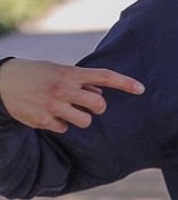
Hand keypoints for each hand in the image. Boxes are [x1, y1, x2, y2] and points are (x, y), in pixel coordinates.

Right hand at [0, 59, 144, 133]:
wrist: (3, 81)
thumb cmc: (38, 74)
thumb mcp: (60, 70)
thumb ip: (81, 82)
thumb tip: (100, 95)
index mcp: (70, 73)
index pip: (105, 77)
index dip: (125, 83)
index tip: (142, 89)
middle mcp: (63, 89)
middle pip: (99, 105)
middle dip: (98, 107)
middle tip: (88, 104)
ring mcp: (53, 106)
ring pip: (85, 121)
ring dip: (81, 118)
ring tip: (67, 110)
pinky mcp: (43, 121)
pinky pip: (65, 128)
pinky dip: (61, 124)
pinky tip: (49, 114)